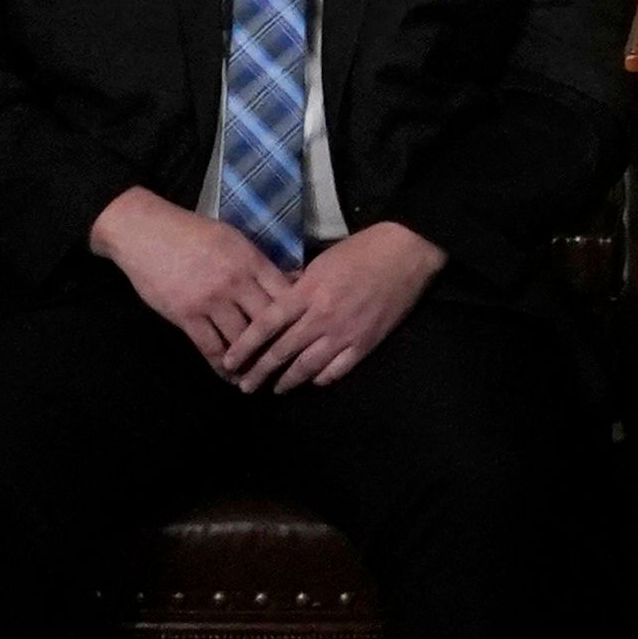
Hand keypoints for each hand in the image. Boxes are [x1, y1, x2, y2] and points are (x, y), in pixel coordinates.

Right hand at [91, 187, 291, 373]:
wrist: (147, 233)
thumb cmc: (192, 232)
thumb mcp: (234, 240)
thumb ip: (259, 263)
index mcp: (252, 261)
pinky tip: (230, 375)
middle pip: (268, 321)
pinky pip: (210, 347)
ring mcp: (211, 301)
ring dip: (252, 361)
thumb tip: (290, 280)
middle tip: (286, 362)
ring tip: (260, 375)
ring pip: (241, 339)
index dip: (297, 316)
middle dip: (279, 343)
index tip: (303, 333)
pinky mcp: (186, 316)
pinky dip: (222, 366)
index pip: (285, 294)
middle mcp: (237, 283)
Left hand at [231, 221, 446, 391]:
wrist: (407, 251)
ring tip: (276, 389)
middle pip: (281, 352)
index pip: (266, 326)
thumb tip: (278, 300)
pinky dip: (322, 378)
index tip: (229, 361)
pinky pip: (337, 369)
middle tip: (244, 386)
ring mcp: (345, 333)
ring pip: (307, 367)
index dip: (244, 347)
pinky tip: (314, 380)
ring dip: (287, 381)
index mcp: (307, 293)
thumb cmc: (362, 249)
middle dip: (259, 372)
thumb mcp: (321, 261)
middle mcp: (321, 317)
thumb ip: (298, 284)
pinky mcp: (366, 342)